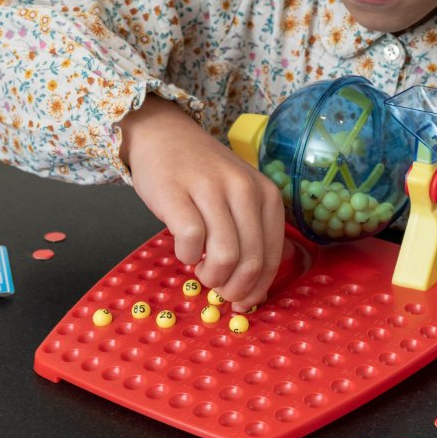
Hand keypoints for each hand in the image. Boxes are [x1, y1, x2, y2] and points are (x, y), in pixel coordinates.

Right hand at [119, 96, 284, 309]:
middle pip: (250, 261)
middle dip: (234, 288)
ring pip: (225, 256)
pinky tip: (185, 249)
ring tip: (201, 268)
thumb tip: (252, 292)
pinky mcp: (177, 193)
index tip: (243, 301)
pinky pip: (191, 241)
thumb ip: (251, 235)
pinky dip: (187, 256)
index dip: (257, 288)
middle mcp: (244, 189)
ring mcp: (211, 189)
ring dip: (211, 276)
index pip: (272, 256)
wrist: (164, 136)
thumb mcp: (240, 196)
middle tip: (218, 288)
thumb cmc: (203, 175)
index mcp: (267, 194)